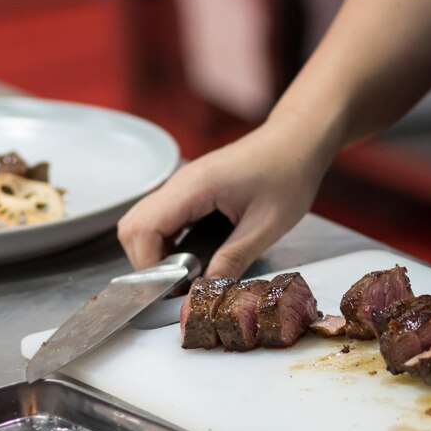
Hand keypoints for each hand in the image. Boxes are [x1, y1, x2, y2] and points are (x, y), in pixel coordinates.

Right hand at [118, 118, 332, 277]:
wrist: (298, 140)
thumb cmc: (289, 174)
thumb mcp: (267, 225)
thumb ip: (234, 259)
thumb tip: (206, 291)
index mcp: (195, 187)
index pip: (142, 230)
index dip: (150, 266)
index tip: (175, 287)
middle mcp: (181, 181)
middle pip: (133, 226)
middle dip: (147, 261)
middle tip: (179, 282)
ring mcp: (184, 182)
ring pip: (143, 220)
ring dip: (154, 250)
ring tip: (186, 270)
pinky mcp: (191, 186)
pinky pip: (161, 215)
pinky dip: (165, 238)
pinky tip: (191, 252)